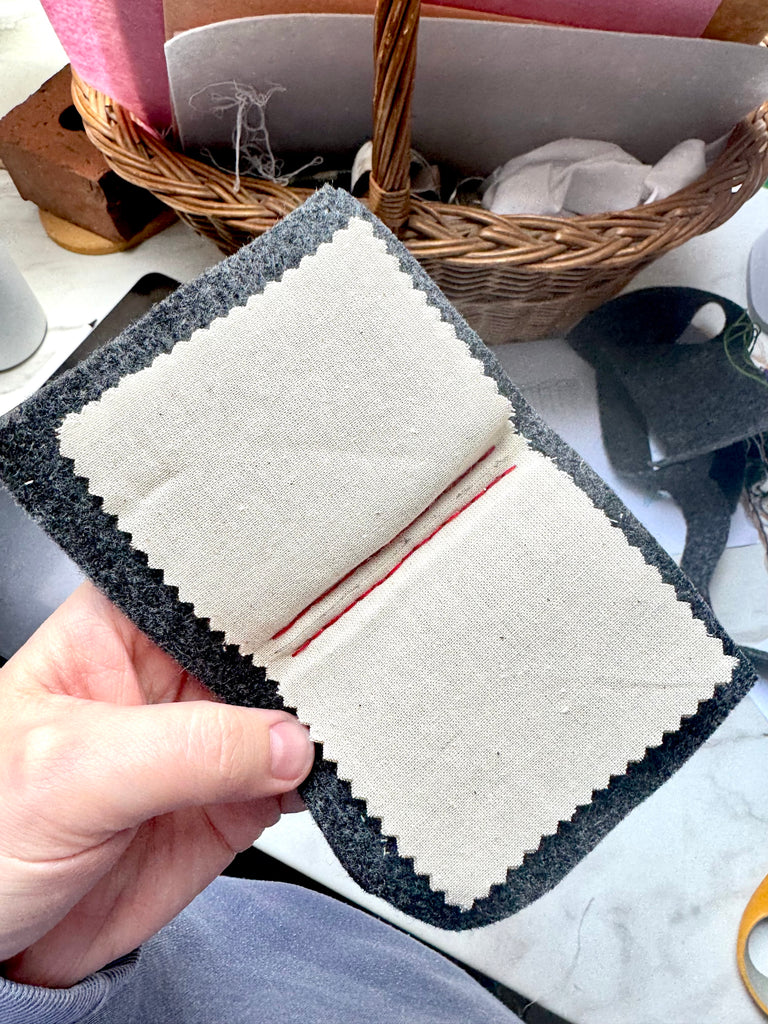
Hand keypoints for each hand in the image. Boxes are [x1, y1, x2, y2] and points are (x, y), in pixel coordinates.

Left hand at [0, 582, 313, 987]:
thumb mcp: (71, 772)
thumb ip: (183, 749)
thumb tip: (284, 742)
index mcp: (118, 631)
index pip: (202, 582)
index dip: (260, 580)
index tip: (319, 590)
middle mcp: (169, 677)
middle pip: (259, 641)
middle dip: (305, 650)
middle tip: (348, 661)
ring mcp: (205, 741)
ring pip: (286, 710)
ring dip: (320, 716)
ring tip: (345, 717)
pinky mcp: (231, 801)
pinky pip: (296, 778)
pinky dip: (322, 777)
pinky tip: (330, 771)